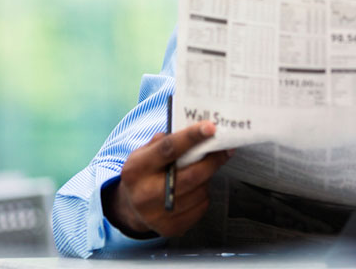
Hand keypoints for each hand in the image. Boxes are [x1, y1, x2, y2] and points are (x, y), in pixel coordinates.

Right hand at [102, 121, 231, 237]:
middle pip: (191, 175)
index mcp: (137, 169)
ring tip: (204, 170)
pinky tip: (196, 189)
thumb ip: (166, 141)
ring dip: (208, 178)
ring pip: (199, 191)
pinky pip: (201, 207)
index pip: (168, 149)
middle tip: (225, 149)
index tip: (211, 127)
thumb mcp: (145, 153)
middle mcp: (145, 194)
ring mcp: (157, 215)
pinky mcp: (171, 228)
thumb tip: (194, 130)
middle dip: (213, 160)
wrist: (131, 208)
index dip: (192, 137)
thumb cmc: (144, 173)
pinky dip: (204, 194)